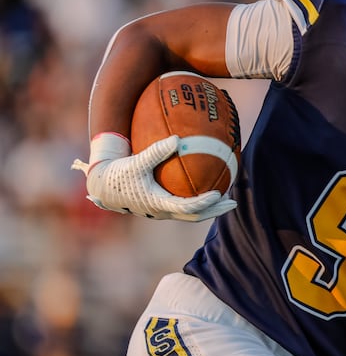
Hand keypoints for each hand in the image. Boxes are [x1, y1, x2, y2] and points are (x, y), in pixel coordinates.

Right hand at [71, 133, 235, 221]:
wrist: (102, 185)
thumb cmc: (118, 173)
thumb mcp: (135, 162)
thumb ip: (156, 152)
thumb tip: (177, 138)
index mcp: (158, 204)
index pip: (187, 208)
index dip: (204, 203)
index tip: (219, 194)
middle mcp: (162, 212)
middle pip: (195, 217)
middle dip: (215, 210)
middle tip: (233, 202)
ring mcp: (162, 211)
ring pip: (191, 215)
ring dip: (210, 208)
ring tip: (226, 197)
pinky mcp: (161, 207)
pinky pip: (185, 207)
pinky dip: (199, 201)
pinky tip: (208, 187)